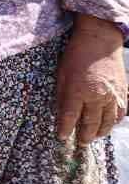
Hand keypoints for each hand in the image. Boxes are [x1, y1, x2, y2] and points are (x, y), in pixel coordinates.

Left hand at [55, 13, 127, 143]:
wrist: (99, 41)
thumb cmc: (76, 55)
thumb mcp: (62, 73)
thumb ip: (62, 94)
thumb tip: (61, 112)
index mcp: (77, 90)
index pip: (70, 117)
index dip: (65, 129)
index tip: (61, 137)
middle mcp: (96, 96)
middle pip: (90, 123)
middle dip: (84, 135)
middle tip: (79, 143)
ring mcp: (112, 96)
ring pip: (107, 122)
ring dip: (99, 132)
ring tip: (92, 137)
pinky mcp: (122, 93)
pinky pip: (120, 113)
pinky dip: (113, 122)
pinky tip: (108, 125)